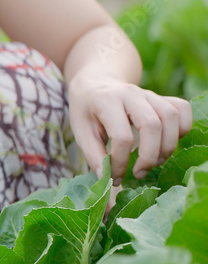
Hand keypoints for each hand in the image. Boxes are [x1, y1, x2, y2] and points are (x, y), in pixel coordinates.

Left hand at [68, 74, 192, 183]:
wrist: (95, 85)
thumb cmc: (87, 111)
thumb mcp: (81, 131)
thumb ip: (93, 155)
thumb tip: (107, 179)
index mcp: (106, 101)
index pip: (121, 136)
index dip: (120, 161)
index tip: (115, 176)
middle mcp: (130, 94)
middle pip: (152, 125)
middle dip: (149, 156)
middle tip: (138, 173)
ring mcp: (148, 93)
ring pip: (170, 117)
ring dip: (167, 146)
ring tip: (153, 162)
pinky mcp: (161, 97)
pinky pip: (182, 109)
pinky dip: (182, 128)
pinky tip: (167, 142)